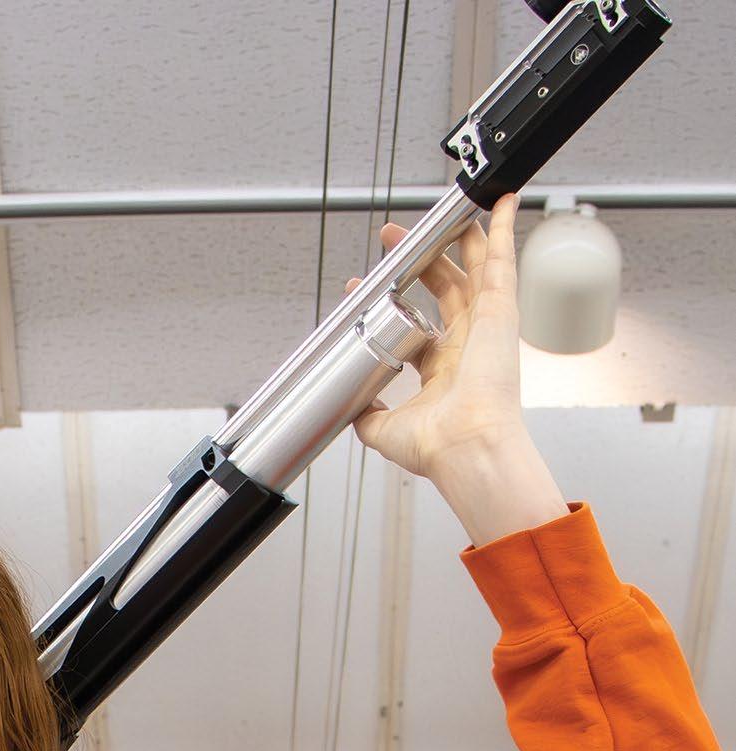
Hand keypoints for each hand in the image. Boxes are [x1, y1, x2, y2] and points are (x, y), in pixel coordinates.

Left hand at [346, 193, 528, 481]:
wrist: (464, 446)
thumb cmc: (437, 445)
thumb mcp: (384, 430)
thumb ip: (366, 416)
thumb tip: (349, 408)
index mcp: (442, 368)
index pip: (416, 322)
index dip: (392, 302)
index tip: (364, 287)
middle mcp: (467, 343)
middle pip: (443, 287)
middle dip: (419, 259)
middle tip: (393, 239)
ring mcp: (486, 324)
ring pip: (474, 267)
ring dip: (456, 237)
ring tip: (441, 213)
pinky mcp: (501, 311)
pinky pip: (504, 260)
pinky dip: (503, 228)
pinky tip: (502, 201)